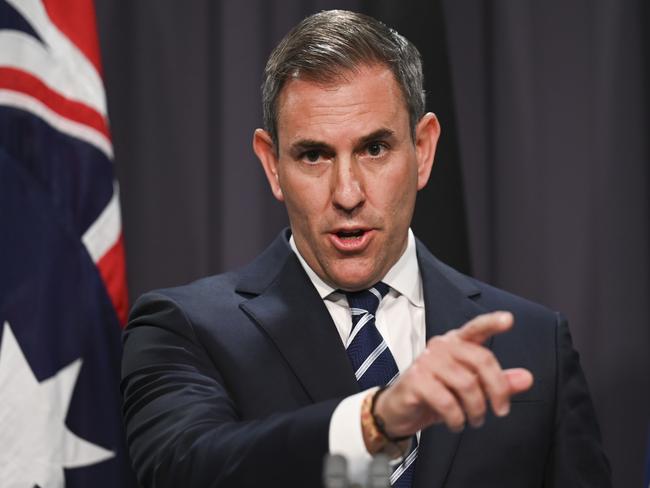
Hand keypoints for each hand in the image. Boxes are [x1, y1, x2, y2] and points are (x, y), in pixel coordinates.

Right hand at [373, 311, 532, 436]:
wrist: (400, 410)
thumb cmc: (437, 394)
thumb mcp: (471, 388)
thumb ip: (498, 382)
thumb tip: (527, 378)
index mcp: (456, 343)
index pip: (476, 328)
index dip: (492, 323)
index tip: (509, 320)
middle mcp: (441, 346)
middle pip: (481, 359)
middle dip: (497, 389)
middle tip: (501, 411)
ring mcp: (426, 361)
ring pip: (467, 384)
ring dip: (477, 409)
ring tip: (476, 420)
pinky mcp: (416, 380)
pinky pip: (447, 401)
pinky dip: (457, 418)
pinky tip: (457, 423)